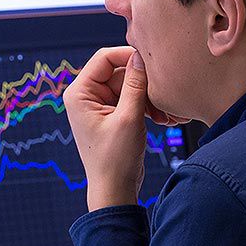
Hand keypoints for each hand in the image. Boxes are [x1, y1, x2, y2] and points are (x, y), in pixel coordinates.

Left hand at [64, 47, 164, 210]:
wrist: (115, 190)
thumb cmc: (115, 159)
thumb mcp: (129, 118)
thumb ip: (135, 84)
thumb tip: (141, 56)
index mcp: (79, 93)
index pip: (104, 58)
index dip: (129, 56)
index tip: (153, 63)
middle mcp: (86, 95)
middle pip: (119, 72)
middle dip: (144, 83)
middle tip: (164, 98)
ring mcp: (99, 105)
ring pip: (129, 85)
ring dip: (149, 97)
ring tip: (166, 114)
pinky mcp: (112, 114)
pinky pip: (132, 98)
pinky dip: (147, 106)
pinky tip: (163, 119)